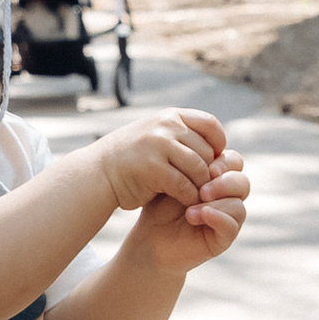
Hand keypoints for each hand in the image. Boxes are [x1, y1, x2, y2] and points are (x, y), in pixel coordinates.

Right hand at [92, 106, 225, 221]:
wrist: (99, 173)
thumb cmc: (133, 158)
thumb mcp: (157, 135)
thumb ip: (182, 136)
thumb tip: (219, 148)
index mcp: (170, 116)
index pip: (210, 124)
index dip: (218, 143)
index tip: (215, 160)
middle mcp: (166, 126)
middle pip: (207, 151)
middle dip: (209, 172)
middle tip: (206, 186)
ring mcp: (158, 145)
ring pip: (199, 169)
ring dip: (201, 187)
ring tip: (197, 196)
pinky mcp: (153, 169)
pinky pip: (184, 185)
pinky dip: (189, 197)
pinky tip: (185, 203)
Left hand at [125, 154, 249, 274]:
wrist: (149, 235)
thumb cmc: (159, 203)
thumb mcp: (172, 175)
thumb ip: (190, 160)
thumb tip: (202, 140)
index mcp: (218, 177)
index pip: (233, 161)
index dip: (223, 160)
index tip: (202, 162)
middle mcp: (227, 196)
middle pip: (242, 181)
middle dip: (224, 181)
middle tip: (202, 188)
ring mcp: (227, 217)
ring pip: (239, 203)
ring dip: (216, 202)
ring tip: (190, 208)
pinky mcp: (224, 238)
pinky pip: (232, 226)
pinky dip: (217, 218)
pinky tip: (196, 216)